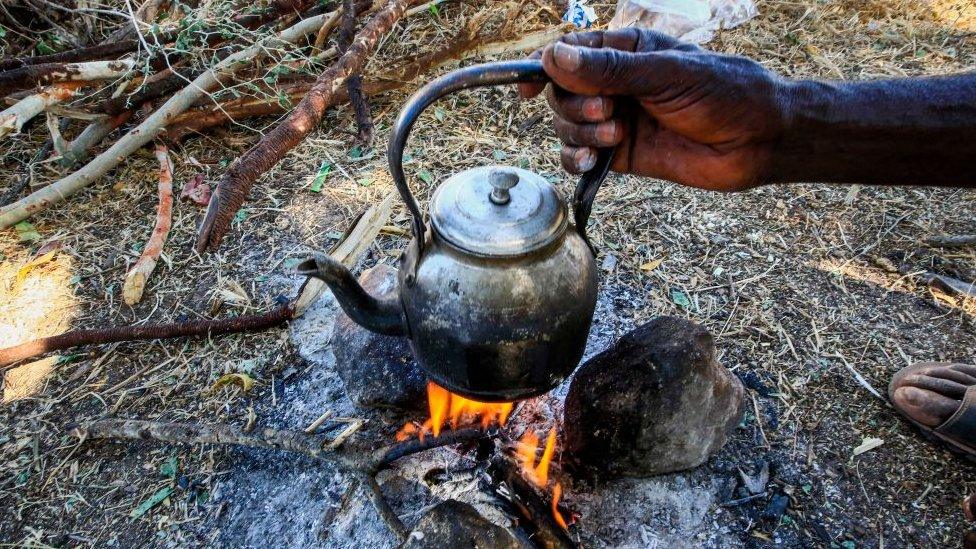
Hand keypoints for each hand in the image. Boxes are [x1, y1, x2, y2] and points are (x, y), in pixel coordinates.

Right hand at [518, 29, 792, 191]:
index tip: (527, 86)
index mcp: (625, 53)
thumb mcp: (665, 74)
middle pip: (560, 92)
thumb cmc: (723, 92)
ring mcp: (616, 120)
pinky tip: (592, 162)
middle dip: (572, 105)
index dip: (542, 68)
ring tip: (615, 137)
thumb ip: (609, 71)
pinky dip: (576, 160)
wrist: (758, 140)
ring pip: (566, 126)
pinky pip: (580, 157)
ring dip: (578, 134)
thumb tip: (554, 59)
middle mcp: (615, 85)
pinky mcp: (621, 156)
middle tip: (606, 113)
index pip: (568, 54)